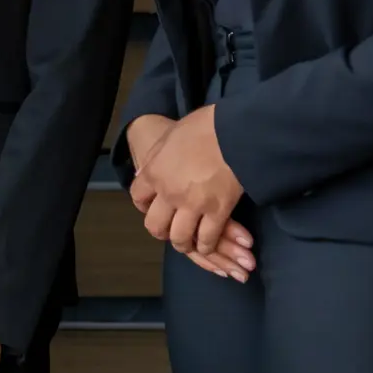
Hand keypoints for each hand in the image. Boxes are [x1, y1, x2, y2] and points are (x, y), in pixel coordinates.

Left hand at [126, 107, 253, 280]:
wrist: (235, 131)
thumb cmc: (205, 126)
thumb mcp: (171, 136)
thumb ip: (160, 156)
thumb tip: (154, 166)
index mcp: (154, 172)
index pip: (137, 197)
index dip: (144, 205)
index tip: (151, 207)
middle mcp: (168, 193)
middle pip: (155, 225)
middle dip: (161, 231)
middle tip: (170, 230)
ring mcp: (192, 204)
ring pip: (180, 238)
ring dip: (184, 243)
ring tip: (190, 243)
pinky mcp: (217, 211)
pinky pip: (207, 238)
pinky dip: (207, 245)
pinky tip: (209, 245)